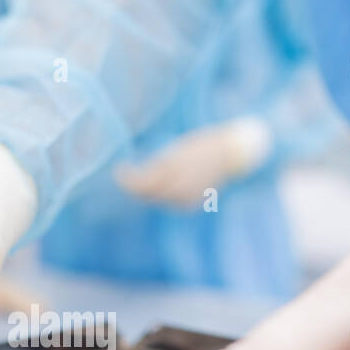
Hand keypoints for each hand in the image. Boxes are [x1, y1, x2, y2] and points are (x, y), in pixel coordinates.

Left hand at [115, 116, 272, 207]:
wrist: (230, 155)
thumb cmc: (201, 145)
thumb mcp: (177, 150)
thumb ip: (159, 165)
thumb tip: (140, 176)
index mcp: (174, 169)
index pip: (143, 181)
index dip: (127, 178)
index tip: (119, 169)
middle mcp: (179, 186)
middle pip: (148, 194)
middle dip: (135, 186)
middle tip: (125, 176)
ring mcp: (186, 197)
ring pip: (157, 200)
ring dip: (147, 192)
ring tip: (142, 179)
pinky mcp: (191, 204)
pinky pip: (170, 203)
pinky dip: (162, 196)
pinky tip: (160, 188)